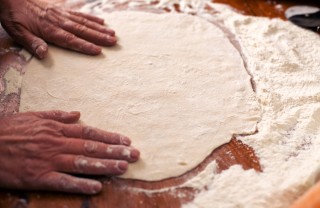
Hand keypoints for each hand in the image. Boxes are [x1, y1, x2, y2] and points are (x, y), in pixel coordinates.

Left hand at [0, 0, 115, 58]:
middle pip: (82, 30)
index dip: (84, 46)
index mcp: (49, 30)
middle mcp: (59, 21)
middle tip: (114, 42)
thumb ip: (31, 43)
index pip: (70, 40)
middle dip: (99, 37)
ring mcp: (62, 14)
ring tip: (113, 33)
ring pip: (84, 22)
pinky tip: (101, 20)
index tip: (98, 51)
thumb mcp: (16, 31)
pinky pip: (79, 13)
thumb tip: (43, 55)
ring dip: (99, 28)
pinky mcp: (62, 9)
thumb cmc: (13, 15)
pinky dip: (91, 17)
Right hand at [0, 110, 138, 193]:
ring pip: (83, 163)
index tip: (126, 140)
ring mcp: (48, 161)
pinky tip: (97, 186)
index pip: (89, 132)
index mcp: (56, 130)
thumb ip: (57, 115)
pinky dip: (81, 184)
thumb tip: (78, 114)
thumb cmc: (9, 129)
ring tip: (124, 167)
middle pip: (92, 147)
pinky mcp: (38, 177)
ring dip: (105, 165)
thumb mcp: (34, 116)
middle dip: (115, 151)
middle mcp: (57, 144)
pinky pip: (63, 182)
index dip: (110, 136)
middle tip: (135, 154)